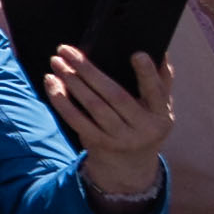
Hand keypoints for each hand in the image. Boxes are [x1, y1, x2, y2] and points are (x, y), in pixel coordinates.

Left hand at [38, 41, 174, 207]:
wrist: (131, 164)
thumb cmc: (145, 121)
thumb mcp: (159, 106)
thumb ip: (161, 79)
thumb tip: (159, 51)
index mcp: (160, 114)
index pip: (155, 91)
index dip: (147, 74)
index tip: (137, 54)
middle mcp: (142, 128)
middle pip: (115, 96)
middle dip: (88, 71)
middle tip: (67, 50)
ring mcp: (119, 139)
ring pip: (93, 107)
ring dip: (72, 82)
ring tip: (57, 62)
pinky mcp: (98, 143)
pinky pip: (76, 120)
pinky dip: (61, 101)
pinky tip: (51, 83)